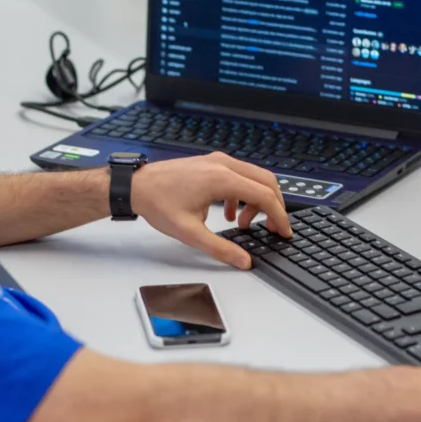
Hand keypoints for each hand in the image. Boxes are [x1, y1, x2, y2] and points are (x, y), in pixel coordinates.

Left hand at [131, 153, 292, 269]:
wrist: (136, 186)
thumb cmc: (158, 202)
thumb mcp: (190, 232)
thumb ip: (220, 248)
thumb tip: (243, 260)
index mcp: (221, 179)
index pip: (264, 195)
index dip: (279, 215)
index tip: (284, 231)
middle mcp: (223, 164)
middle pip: (266, 181)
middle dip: (274, 206)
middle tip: (273, 228)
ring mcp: (218, 161)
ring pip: (254, 177)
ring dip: (257, 202)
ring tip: (243, 225)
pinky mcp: (212, 163)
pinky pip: (240, 176)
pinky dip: (243, 195)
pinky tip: (229, 214)